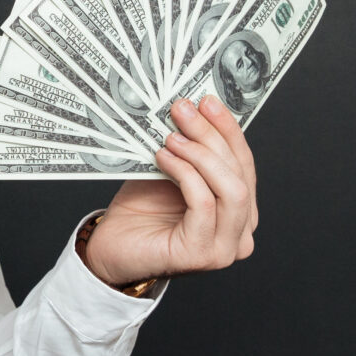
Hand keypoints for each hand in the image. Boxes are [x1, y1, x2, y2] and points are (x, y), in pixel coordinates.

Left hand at [79, 96, 257, 289]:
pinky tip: (164, 159)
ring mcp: (225, 248)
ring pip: (231, 189)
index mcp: (239, 210)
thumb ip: (190, 149)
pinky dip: (185, 175)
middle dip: (212, 135)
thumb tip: (193, 108)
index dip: (228, 130)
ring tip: (172, 138)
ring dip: (201, 155)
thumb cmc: (141, 211)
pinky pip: (204, 204)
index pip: (244, 163)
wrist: (111, 247)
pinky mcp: (203, 255)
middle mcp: (241, 233)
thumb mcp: (171, 171)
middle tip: (184, 111)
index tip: (207, 101)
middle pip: (240, 173)